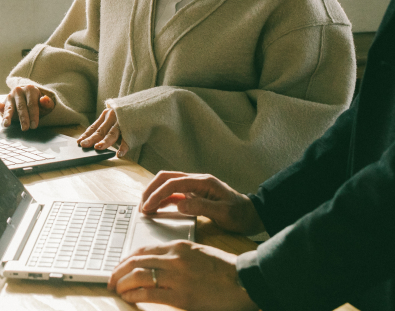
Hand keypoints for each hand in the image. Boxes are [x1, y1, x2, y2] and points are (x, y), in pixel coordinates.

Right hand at [0, 84, 54, 129]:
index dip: (34, 115)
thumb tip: (44, 99)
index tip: (34, 126)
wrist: (28, 97)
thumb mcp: (46, 104)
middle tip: (25, 128)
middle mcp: (18, 91)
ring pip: (9, 107)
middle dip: (23, 118)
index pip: (32, 104)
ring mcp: (9, 96)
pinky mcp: (2, 102)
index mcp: (30, 89)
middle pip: (21, 107)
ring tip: (6, 124)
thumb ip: (47, 103)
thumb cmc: (38, 103)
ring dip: (7, 116)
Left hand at [78, 106, 127, 155]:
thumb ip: (105, 126)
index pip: (94, 127)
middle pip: (100, 130)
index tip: (79, 142)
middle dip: (91, 138)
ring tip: (98, 148)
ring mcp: (123, 123)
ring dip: (105, 141)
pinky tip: (119, 154)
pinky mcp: (132, 128)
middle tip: (84, 145)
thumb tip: (93, 141)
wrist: (145, 104)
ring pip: (112, 134)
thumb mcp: (113, 116)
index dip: (86, 135)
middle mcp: (113, 118)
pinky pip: (127, 139)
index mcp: (107, 115)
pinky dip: (123, 147)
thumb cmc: (126, 114)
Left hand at [107, 241, 257, 310]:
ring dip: (122, 283)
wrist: (245, 281)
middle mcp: (174, 258)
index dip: (126, 259)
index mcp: (178, 246)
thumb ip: (177, 256)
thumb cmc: (224, 270)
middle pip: (135, 261)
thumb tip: (157, 265)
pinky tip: (128, 297)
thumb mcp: (197, 254)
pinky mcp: (181, 296)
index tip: (119, 266)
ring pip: (138, 276)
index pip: (142, 250)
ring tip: (116, 289)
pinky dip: (134, 295)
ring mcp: (176, 277)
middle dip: (118, 271)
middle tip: (110, 279)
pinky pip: (149, 293)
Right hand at [139, 171, 264, 235]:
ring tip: (145, 208)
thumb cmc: (241, 214)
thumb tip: (179, 205)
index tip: (148, 207)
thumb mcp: (224, 213)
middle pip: (166, 178)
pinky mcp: (193, 195)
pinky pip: (173, 194)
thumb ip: (201, 207)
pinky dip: (161, 199)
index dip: (158, 194)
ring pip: (167, 184)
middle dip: (150, 190)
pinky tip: (155, 209)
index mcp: (203, 182)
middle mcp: (196, 181)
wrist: (253, 215)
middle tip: (141, 206)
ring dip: (154, 194)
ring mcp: (194, 187)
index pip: (174, 183)